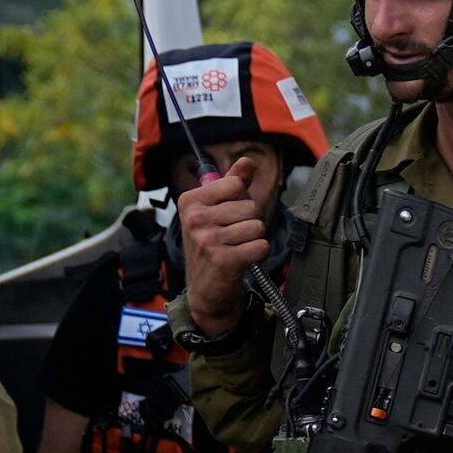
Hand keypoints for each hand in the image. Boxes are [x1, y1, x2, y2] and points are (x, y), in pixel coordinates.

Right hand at [174, 168, 270, 338]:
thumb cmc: (213, 246)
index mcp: (191, 201)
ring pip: (257, 227)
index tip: (229, 215)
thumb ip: (233, 184)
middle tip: (233, 237)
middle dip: (250, 222)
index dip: (241, 200)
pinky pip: (261, 246)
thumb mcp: (216, 211)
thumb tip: (248, 162)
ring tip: (237, 248)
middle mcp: (196, 218)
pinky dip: (258, 254)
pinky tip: (243, 259)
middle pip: (250, 207)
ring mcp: (208, 239)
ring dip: (254, 239)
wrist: (206, 290)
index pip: (236, 184)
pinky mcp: (224, 259)